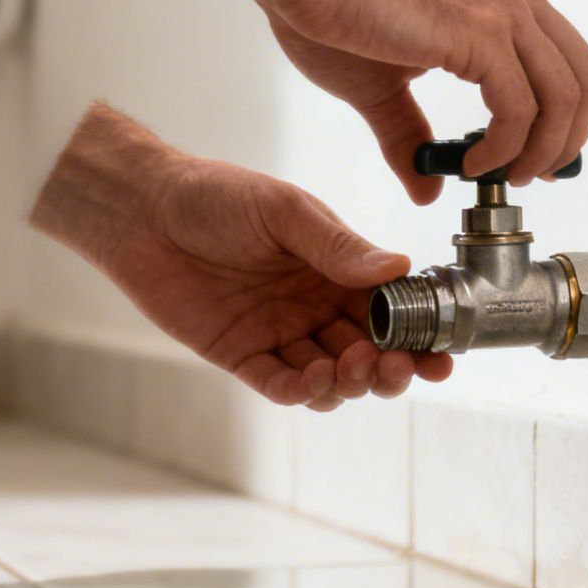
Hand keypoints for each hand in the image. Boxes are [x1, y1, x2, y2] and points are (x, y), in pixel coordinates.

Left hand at [30, 105, 451, 409]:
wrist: (144, 209)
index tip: (443, 353)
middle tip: (397, 367)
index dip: (419, 335)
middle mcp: (314, 306)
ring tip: (352, 367)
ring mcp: (279, 333)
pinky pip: (278, 384)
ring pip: (329, 376)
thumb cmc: (217, 196)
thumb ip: (337, 245)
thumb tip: (399, 267)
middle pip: (368, 352)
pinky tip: (313, 382)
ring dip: (349, 381)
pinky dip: (301, 391)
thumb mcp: (284, 211)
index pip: (391, 310)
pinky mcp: (240, 355)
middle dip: (390, 367)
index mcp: (336, 269)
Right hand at [249, 0, 587, 197]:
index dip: (564, 118)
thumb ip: (410, 134)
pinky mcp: (480, 32)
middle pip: (582, 79)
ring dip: (540, 151)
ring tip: (501, 176)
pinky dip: (505, 147)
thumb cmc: (331, 6)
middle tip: (534, 176)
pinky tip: (471, 162)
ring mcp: (502, 10)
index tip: (538, 157)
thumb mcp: (382, 85)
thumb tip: (425, 186)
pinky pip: (519, 107)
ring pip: (562, 96)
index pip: (564, 60)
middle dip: (567, 139)